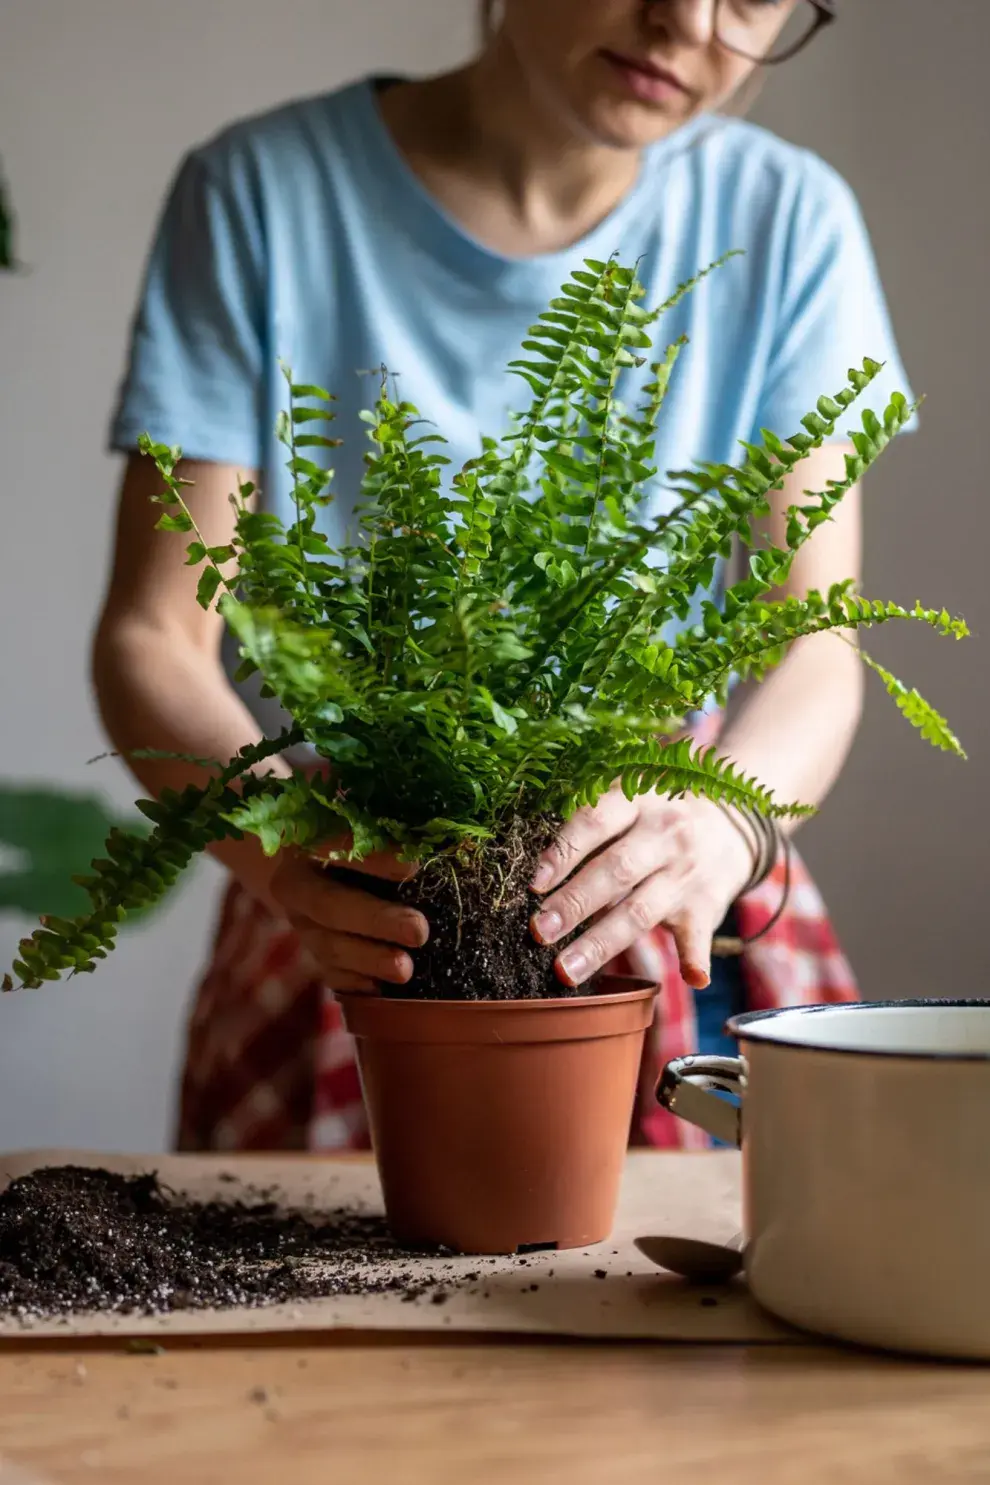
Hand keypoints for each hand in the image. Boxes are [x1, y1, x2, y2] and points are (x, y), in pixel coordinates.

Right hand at [270, 843, 428, 991]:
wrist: (319, 872)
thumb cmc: (362, 846)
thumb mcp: (369, 834)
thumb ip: (394, 838)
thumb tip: (443, 845)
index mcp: (309, 842)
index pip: (336, 846)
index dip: (374, 860)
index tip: (413, 868)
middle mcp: (297, 884)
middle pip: (330, 905)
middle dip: (376, 921)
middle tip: (418, 931)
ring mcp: (301, 924)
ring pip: (329, 946)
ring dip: (369, 959)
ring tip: (405, 969)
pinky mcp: (313, 954)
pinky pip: (330, 974)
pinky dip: (356, 982)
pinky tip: (381, 987)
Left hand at [529, 788, 753, 990]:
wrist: (731, 824)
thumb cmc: (656, 817)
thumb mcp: (628, 801)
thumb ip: (589, 827)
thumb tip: (537, 871)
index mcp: (638, 802)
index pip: (596, 822)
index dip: (564, 852)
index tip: (535, 884)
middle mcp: (665, 835)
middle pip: (615, 871)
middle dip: (574, 904)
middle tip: (539, 931)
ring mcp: (686, 874)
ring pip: (640, 911)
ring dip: (601, 943)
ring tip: (566, 970)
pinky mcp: (706, 907)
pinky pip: (700, 936)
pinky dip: (697, 958)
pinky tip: (692, 978)